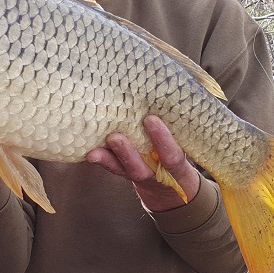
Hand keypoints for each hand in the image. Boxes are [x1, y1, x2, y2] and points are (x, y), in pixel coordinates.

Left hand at [86, 116, 201, 212]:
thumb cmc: (176, 150)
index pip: (171, 155)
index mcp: (175, 164)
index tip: (151, 120)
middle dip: (128, 153)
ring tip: (94, 149)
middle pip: (140, 167)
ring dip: (108, 158)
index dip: (162, 139)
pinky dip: (100, 159)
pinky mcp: (123, 171)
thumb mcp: (185, 142)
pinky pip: (111, 168)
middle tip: (115, 137)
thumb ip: (179, 125)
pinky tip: (88, 151)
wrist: (168, 183)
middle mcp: (155, 172)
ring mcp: (137, 174)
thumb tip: (175, 88)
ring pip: (122, 169)